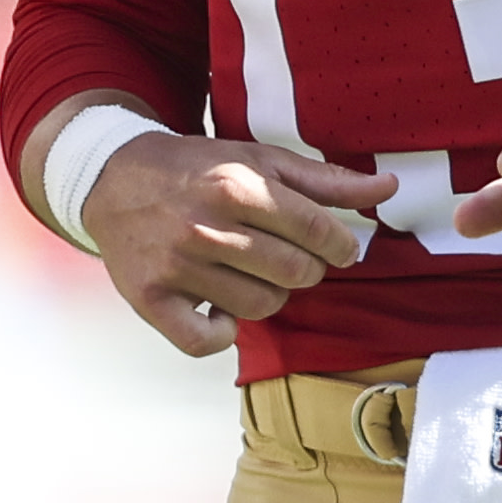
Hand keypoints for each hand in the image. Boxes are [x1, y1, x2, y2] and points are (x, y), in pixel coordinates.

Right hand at [81, 133, 395, 358]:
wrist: (113, 178)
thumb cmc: (199, 168)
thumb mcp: (260, 160)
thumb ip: (325, 181)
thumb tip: (388, 188)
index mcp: (238, 186)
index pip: (318, 232)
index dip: (340, 246)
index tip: (336, 248)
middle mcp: (207, 228)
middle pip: (295, 275)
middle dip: (305, 270)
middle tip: (288, 257)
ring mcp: (176, 267)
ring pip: (259, 308)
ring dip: (265, 295)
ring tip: (248, 272)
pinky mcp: (150, 299)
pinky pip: (205, 342)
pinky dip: (220, 332)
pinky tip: (218, 308)